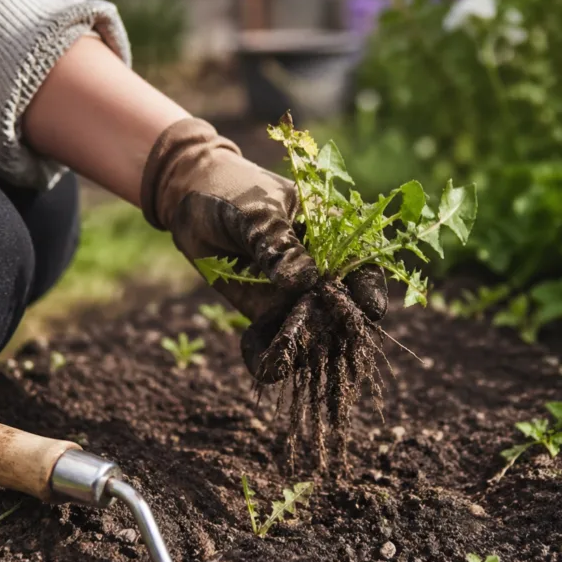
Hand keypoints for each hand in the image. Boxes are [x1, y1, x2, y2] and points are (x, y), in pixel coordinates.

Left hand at [141, 118, 387, 379]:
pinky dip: (272, 358)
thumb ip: (278, 244)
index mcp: (333, 235)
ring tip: (295, 359)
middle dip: (341, 328)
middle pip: (342, 305)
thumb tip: (305, 281)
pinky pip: (275, 340)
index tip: (370, 309)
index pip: (362, 264)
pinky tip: (266, 369)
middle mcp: (321, 271)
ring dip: (309, 348)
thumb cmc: (234, 192)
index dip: (370, 288)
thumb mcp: (257, 212)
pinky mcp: (268, 314)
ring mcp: (296, 295)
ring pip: (313, 329)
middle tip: (333, 344)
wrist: (191, 203)